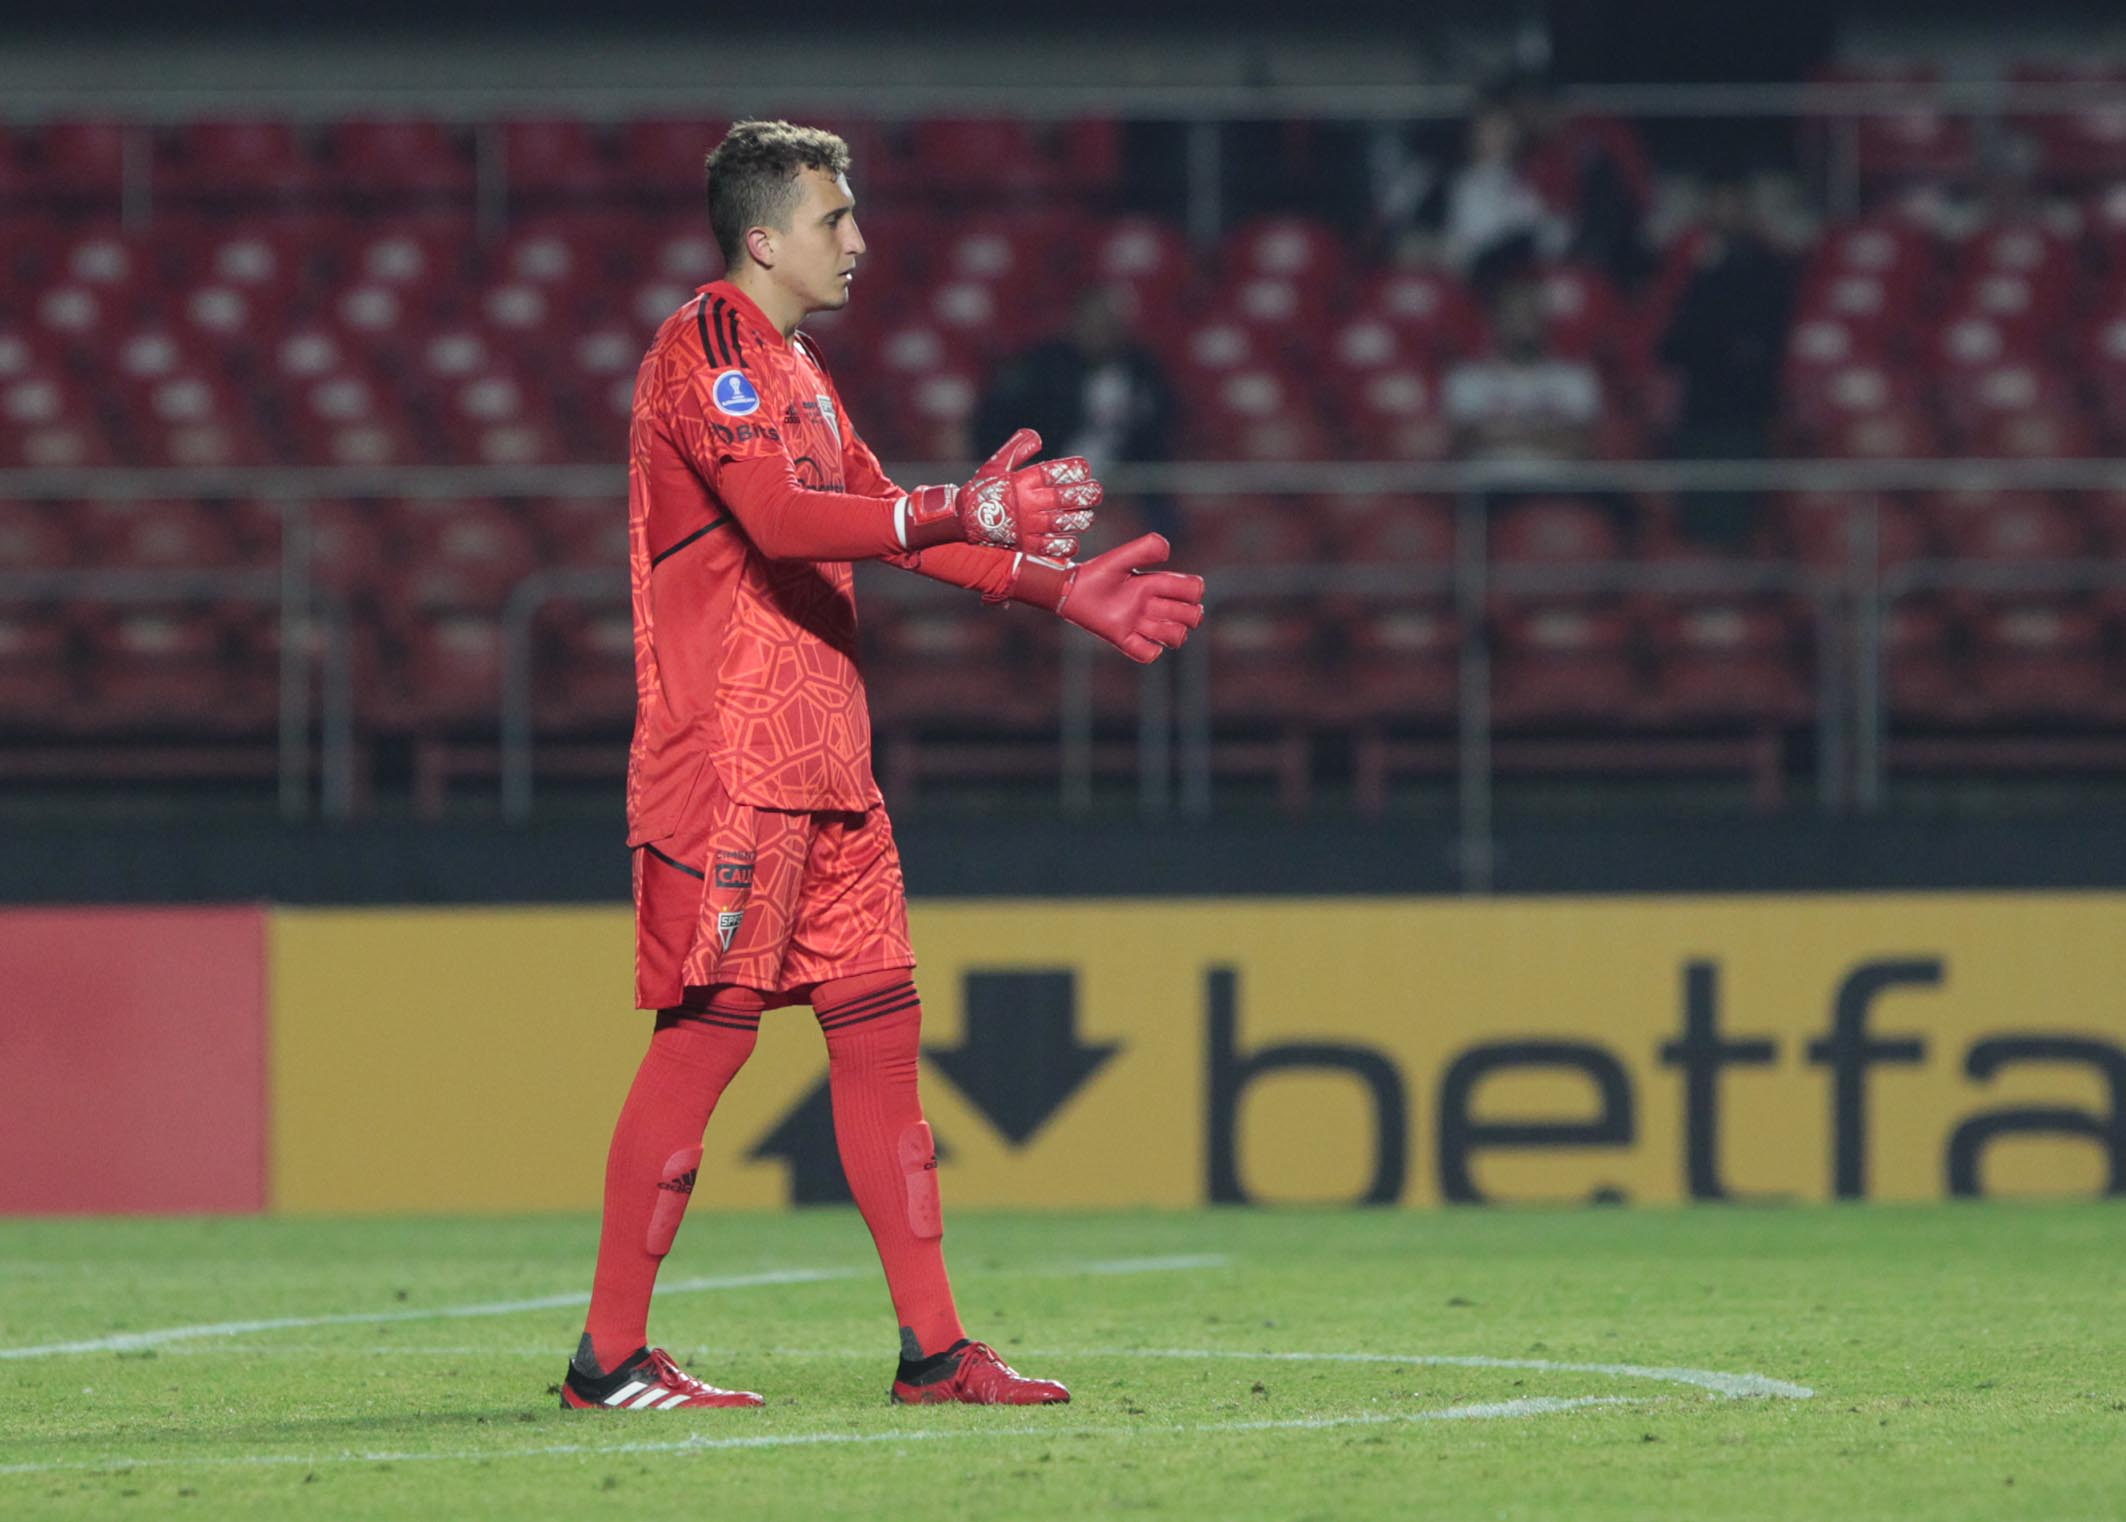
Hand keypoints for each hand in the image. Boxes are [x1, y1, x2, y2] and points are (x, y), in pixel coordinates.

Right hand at [901, 428, 1102, 557]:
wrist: (961, 522)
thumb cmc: (981, 491)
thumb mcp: (995, 465)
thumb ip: (1017, 449)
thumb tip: (1037, 437)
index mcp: (1024, 481)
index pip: (1057, 471)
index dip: (1076, 469)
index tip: (1085, 469)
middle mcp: (1030, 503)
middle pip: (1069, 497)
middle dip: (1088, 494)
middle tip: (1095, 492)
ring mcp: (1030, 526)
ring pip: (1068, 523)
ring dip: (1082, 518)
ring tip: (1086, 515)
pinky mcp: (1028, 546)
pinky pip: (1056, 547)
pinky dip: (1068, 543)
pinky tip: (1071, 538)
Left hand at [1014, 533, 1205, 663]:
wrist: (1071, 590)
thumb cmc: (1097, 573)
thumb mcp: (1121, 559)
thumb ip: (1144, 549)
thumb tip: (1168, 549)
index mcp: (1158, 585)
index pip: (1194, 591)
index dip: (1190, 591)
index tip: (1166, 585)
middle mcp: (1155, 606)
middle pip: (1193, 616)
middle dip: (1184, 613)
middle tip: (1158, 605)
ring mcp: (1142, 625)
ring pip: (1176, 637)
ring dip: (1167, 631)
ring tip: (1146, 622)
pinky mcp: (1126, 640)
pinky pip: (1149, 654)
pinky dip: (1147, 650)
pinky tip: (1131, 636)